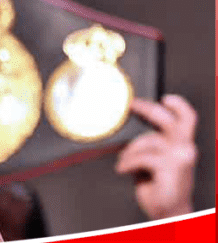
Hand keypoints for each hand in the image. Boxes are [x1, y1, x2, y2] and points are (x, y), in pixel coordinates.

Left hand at [115, 94, 197, 219]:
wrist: (168, 212)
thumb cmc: (160, 186)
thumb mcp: (154, 159)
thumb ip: (151, 143)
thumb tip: (133, 127)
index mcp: (183, 144)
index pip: (187, 118)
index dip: (177, 104)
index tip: (163, 97)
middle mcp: (186, 148)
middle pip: (168, 119)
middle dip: (146, 109)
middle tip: (130, 107)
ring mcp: (180, 157)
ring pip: (147, 140)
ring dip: (130, 152)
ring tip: (125, 163)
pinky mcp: (171, 167)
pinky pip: (141, 156)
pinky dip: (128, 162)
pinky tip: (124, 169)